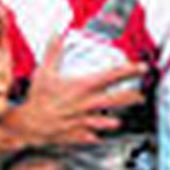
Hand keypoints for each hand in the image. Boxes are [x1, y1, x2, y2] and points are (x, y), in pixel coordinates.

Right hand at [6, 36, 146, 151]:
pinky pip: (93, 135)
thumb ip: (53, 51)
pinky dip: (97, 135)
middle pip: (118, 100)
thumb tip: (56, 34)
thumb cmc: (38, 99)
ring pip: (109, 120)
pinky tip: (99, 135)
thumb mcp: (45, 71)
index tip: (140, 67)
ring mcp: (85, 120)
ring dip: (117, 119)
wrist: (29, 124)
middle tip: (140, 95)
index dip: (130, 70)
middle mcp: (88, 104)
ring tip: (122, 118)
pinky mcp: (79, 133)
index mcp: (83, 87)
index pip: (112, 76)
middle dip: (132, 97)